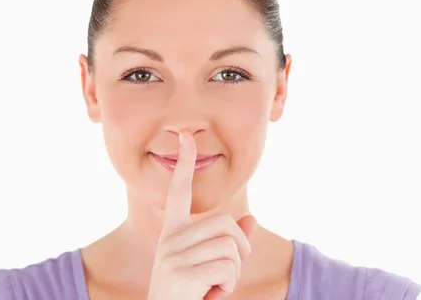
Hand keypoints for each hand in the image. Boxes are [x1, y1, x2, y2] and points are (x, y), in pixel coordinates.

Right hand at [147, 131, 256, 299]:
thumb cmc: (191, 296)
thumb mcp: (212, 268)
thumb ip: (232, 244)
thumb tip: (251, 219)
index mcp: (173, 233)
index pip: (179, 191)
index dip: (184, 163)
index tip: (186, 136)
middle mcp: (170, 239)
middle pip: (225, 223)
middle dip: (239, 250)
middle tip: (226, 275)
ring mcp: (173, 256)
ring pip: (230, 246)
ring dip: (234, 273)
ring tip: (214, 288)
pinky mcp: (181, 273)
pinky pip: (227, 268)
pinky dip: (229, 286)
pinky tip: (210, 296)